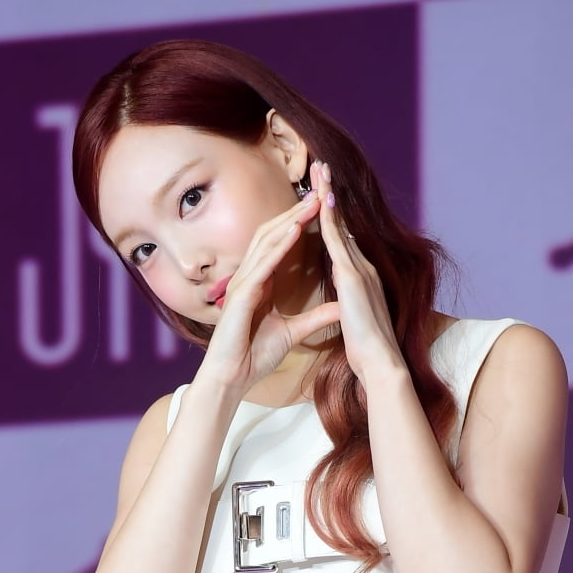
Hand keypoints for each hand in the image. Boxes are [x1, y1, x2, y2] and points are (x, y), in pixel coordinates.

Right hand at [195, 191, 339, 393]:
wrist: (232, 378)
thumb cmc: (253, 357)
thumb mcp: (294, 332)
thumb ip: (316, 317)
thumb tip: (341, 308)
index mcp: (260, 283)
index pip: (280, 244)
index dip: (300, 224)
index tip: (322, 209)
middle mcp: (249, 277)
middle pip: (272, 234)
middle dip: (296, 212)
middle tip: (319, 193)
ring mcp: (242, 283)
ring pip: (266, 242)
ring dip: (290, 220)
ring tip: (312, 202)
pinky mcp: (240, 295)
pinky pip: (262, 264)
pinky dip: (278, 246)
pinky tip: (294, 230)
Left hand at [312, 159, 406, 383]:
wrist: (380, 363)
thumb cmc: (367, 348)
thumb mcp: (354, 319)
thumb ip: (349, 303)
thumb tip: (344, 300)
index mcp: (359, 277)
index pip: (342, 238)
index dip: (332, 214)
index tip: (322, 192)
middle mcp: (362, 267)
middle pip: (342, 223)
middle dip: (331, 194)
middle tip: (322, 166)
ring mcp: (360, 269)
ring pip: (340, 225)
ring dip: (329, 196)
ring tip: (320, 169)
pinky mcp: (354, 278)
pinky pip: (337, 242)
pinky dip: (329, 220)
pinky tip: (320, 200)